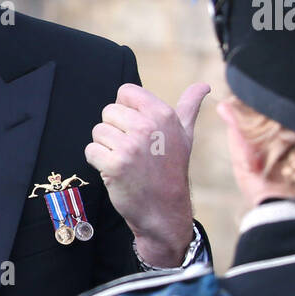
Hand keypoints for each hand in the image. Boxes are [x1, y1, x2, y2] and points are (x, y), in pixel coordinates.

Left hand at [86, 82, 208, 266]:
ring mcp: (131, 146)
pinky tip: (115, 171)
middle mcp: (147, 127)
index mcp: (163, 114)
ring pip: (98, 132)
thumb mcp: (185, 135)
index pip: (125, 92)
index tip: (136, 128)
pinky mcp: (115, 165)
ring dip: (106, 147)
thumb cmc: (172, 169)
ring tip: (125, 161)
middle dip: (115, 130)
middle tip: (132, 150)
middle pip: (108, 112)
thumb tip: (204, 85)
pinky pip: (90, 150)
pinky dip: (98, 162)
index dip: (125, 109)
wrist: (164, 210)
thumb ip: (190, 106)